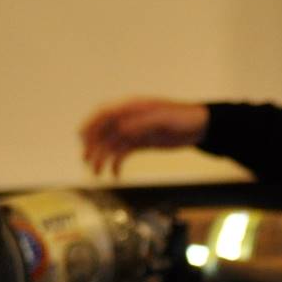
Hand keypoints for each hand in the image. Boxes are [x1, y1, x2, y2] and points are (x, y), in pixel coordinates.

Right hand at [79, 98, 208, 176]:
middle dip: (93, 144)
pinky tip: (114, 175)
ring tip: (97, 172)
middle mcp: (128, 118)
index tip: (81, 137)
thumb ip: (142, 123)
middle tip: (86, 160)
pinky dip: (117, 163)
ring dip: (102, 157)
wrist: (200, 126)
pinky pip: (123, 153)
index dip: (91, 124)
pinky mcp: (141, 143)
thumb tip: (121, 128)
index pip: (104, 113)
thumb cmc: (183, 117)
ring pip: (111, 144)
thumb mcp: (163, 119)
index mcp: (131, 107)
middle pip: (103, 130)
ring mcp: (134, 131)